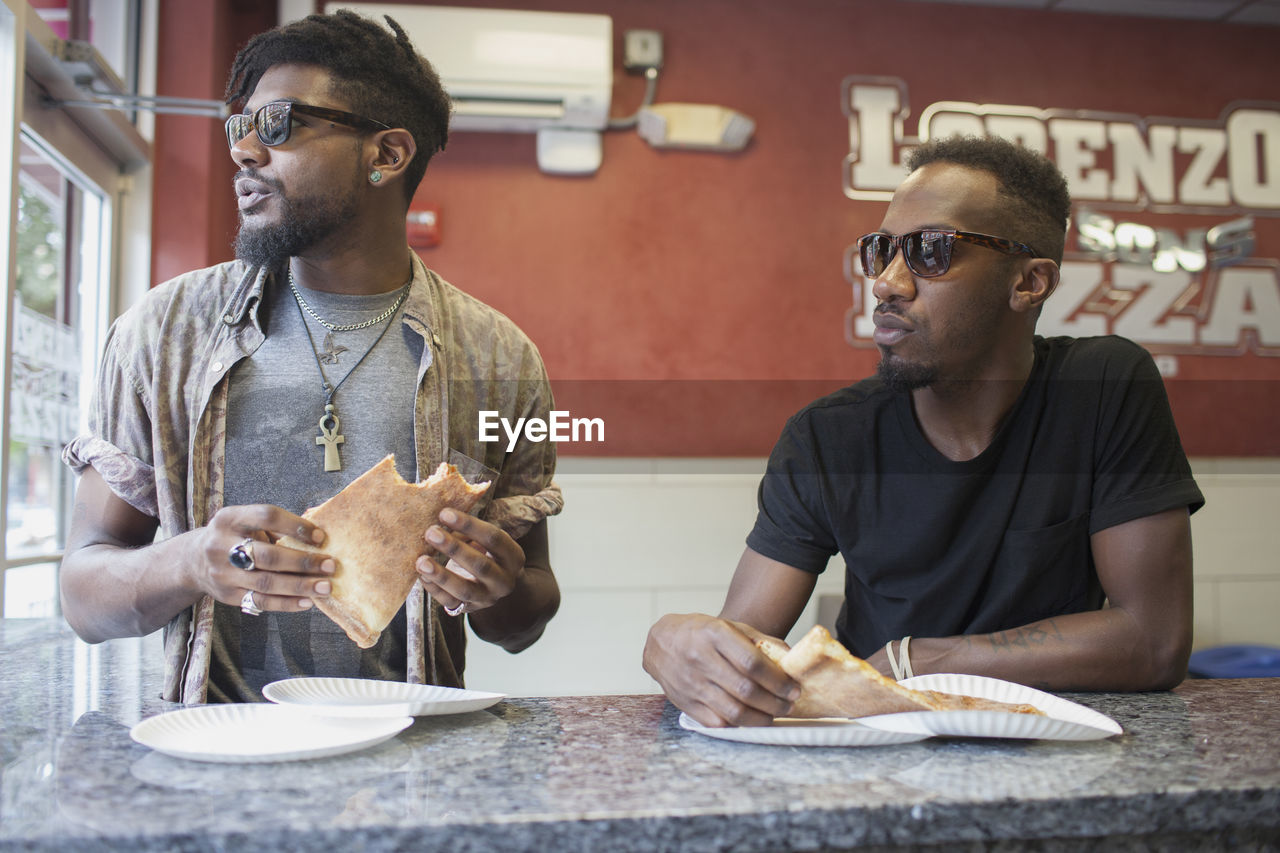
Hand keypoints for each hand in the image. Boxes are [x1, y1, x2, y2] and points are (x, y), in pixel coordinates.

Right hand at [194, 504, 333, 613]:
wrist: (192, 561)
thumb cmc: (235, 536)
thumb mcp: (245, 522)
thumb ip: (275, 527)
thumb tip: (319, 535)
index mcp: (229, 519)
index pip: (266, 516)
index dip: (295, 525)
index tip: (320, 536)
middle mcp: (221, 545)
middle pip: (267, 555)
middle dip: (302, 562)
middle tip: (330, 565)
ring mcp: (222, 574)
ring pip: (265, 582)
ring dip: (299, 586)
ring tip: (325, 586)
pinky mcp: (227, 596)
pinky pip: (260, 602)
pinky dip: (286, 603)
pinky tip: (307, 601)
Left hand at [416, 509, 524, 614]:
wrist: (496, 586)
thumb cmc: (486, 552)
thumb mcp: (487, 541)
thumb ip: (469, 531)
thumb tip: (441, 518)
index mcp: (513, 557)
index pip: (494, 538)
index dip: (469, 525)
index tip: (444, 513)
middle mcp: (504, 581)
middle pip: (480, 565)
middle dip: (454, 548)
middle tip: (431, 532)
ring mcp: (487, 598)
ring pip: (464, 589)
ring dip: (441, 574)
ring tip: (421, 561)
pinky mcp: (469, 609)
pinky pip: (450, 602)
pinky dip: (434, 589)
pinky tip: (421, 576)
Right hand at [642, 614, 799, 727]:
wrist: (661, 642)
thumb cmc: (700, 633)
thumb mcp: (729, 627)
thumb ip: (760, 641)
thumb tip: (790, 660)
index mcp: (714, 634)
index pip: (752, 663)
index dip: (777, 680)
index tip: (793, 689)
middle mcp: (700, 659)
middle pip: (745, 690)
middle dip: (774, 702)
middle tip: (789, 704)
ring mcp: (691, 683)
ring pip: (733, 711)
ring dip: (760, 718)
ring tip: (774, 714)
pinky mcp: (685, 703)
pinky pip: (717, 722)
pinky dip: (738, 725)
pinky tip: (750, 719)